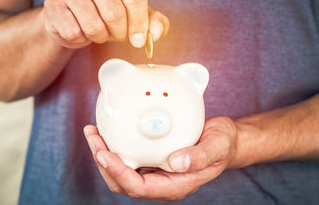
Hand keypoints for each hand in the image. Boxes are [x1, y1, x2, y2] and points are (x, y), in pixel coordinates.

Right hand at [43, 0, 168, 48]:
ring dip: (100, 37)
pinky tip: (81, 30)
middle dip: (120, 33)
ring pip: (94, 25)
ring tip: (100, 31)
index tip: (138, 39)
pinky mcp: (54, 3)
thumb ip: (155, 23)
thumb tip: (155, 34)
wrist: (75, 18)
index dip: (140, 24)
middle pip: (115, 13)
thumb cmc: (109, 14)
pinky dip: (81, 39)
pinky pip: (74, 32)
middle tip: (118, 35)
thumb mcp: (137, 16)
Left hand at [83, 116, 237, 202]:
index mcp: (175, 185)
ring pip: (121, 171)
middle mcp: (161, 182)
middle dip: (103, 163)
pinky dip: (115, 146)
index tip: (105, 153)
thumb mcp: (217, 146)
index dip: (118, 172)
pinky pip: (128, 157)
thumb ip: (200, 157)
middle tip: (94, 138)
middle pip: (122, 182)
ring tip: (94, 133)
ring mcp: (155, 172)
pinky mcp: (153, 160)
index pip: (138, 187)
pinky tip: (109, 131)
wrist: (224, 140)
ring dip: (104, 154)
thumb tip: (176, 163)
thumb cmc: (222, 144)